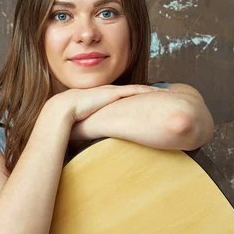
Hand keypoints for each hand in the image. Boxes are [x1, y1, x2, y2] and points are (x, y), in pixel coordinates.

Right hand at [50, 84, 171, 122]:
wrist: (62, 110)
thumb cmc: (71, 119)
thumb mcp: (88, 123)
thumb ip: (97, 130)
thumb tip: (99, 144)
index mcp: (107, 98)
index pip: (130, 97)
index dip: (144, 98)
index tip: (157, 102)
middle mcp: (112, 92)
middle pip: (139, 91)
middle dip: (155, 93)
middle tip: (171, 95)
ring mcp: (113, 91)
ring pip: (140, 89)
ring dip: (156, 91)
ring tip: (171, 93)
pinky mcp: (113, 93)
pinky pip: (135, 91)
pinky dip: (148, 91)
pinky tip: (159, 93)